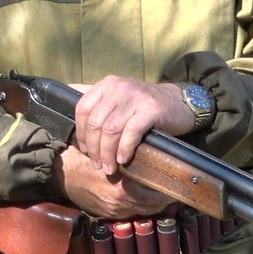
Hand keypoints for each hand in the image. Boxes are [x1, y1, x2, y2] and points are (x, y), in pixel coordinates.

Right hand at [56, 144, 173, 220]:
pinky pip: (130, 213)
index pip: (156, 196)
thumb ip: (130, 160)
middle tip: (172, 189)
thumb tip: (153, 158)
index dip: (168, 191)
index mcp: (123, 189)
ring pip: (142, 211)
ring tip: (160, 193)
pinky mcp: (107, 215)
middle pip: (152, 207)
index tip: (177, 184)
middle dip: (163, 199)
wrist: (60, 173)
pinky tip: (141, 197)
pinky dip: (138, 206)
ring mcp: (113, 212)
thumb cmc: (84, 159)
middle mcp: (120, 204)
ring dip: (152, 204)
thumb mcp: (110, 154)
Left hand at [71, 75, 192, 175]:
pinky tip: (123, 159)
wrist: (178, 103)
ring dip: (107, 153)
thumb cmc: (143, 107)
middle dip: (94, 148)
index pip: (82, 109)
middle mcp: (118, 87)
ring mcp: (135, 96)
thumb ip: (99, 108)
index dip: (81, 133)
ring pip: (111, 130)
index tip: (85, 151)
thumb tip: (74, 129)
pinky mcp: (151, 109)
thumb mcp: (119, 101)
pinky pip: (131, 132)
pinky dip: (124, 148)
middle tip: (98, 165)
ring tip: (109, 168)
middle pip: (96, 123)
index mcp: (106, 85)